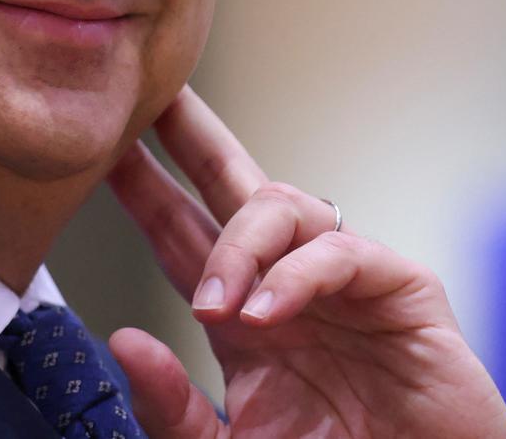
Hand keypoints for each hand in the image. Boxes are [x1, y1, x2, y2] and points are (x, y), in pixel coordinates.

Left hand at [105, 86, 505, 437]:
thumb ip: (173, 410)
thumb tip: (123, 340)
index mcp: (244, 317)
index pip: (183, 233)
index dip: (144, 189)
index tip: (100, 150)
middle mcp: (292, 284)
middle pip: (233, 186)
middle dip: (191, 137)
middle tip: (151, 97)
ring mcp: (348, 283)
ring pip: (285, 205)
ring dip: (237, 245)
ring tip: (212, 306)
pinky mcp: (405, 292)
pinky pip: (344, 251)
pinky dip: (298, 276)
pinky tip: (264, 315)